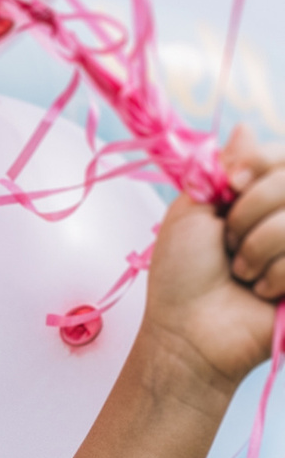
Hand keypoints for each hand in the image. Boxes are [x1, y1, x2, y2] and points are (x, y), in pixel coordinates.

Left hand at [141, 127, 284, 393]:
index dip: (261, 163)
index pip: (283, 158)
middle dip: (252, 211)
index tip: (232, 181)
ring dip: (259, 248)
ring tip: (240, 273)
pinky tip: (259, 292)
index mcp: (259, 195)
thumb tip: (245, 127)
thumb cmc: (183, 273)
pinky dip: (274, 276)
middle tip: (227, 242)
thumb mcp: (193, 210)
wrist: (187, 330)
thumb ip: (223, 168)